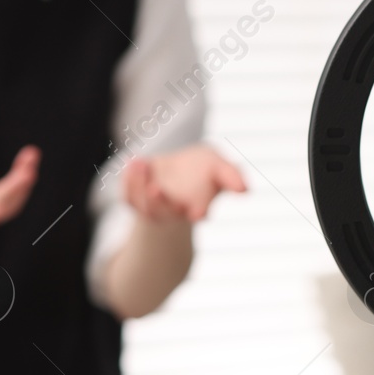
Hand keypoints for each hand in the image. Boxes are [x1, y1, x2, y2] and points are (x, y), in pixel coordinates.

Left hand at [122, 144, 246, 222]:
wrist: (177, 171)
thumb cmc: (202, 170)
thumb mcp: (219, 167)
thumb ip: (232, 176)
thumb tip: (245, 190)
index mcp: (196, 208)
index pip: (198, 213)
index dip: (198, 212)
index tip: (197, 212)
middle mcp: (173, 212)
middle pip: (164, 213)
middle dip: (159, 203)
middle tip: (155, 189)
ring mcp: (152, 208)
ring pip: (143, 206)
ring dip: (139, 187)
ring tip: (141, 163)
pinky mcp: (135, 201)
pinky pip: (128, 196)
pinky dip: (128, 182)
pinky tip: (133, 161)